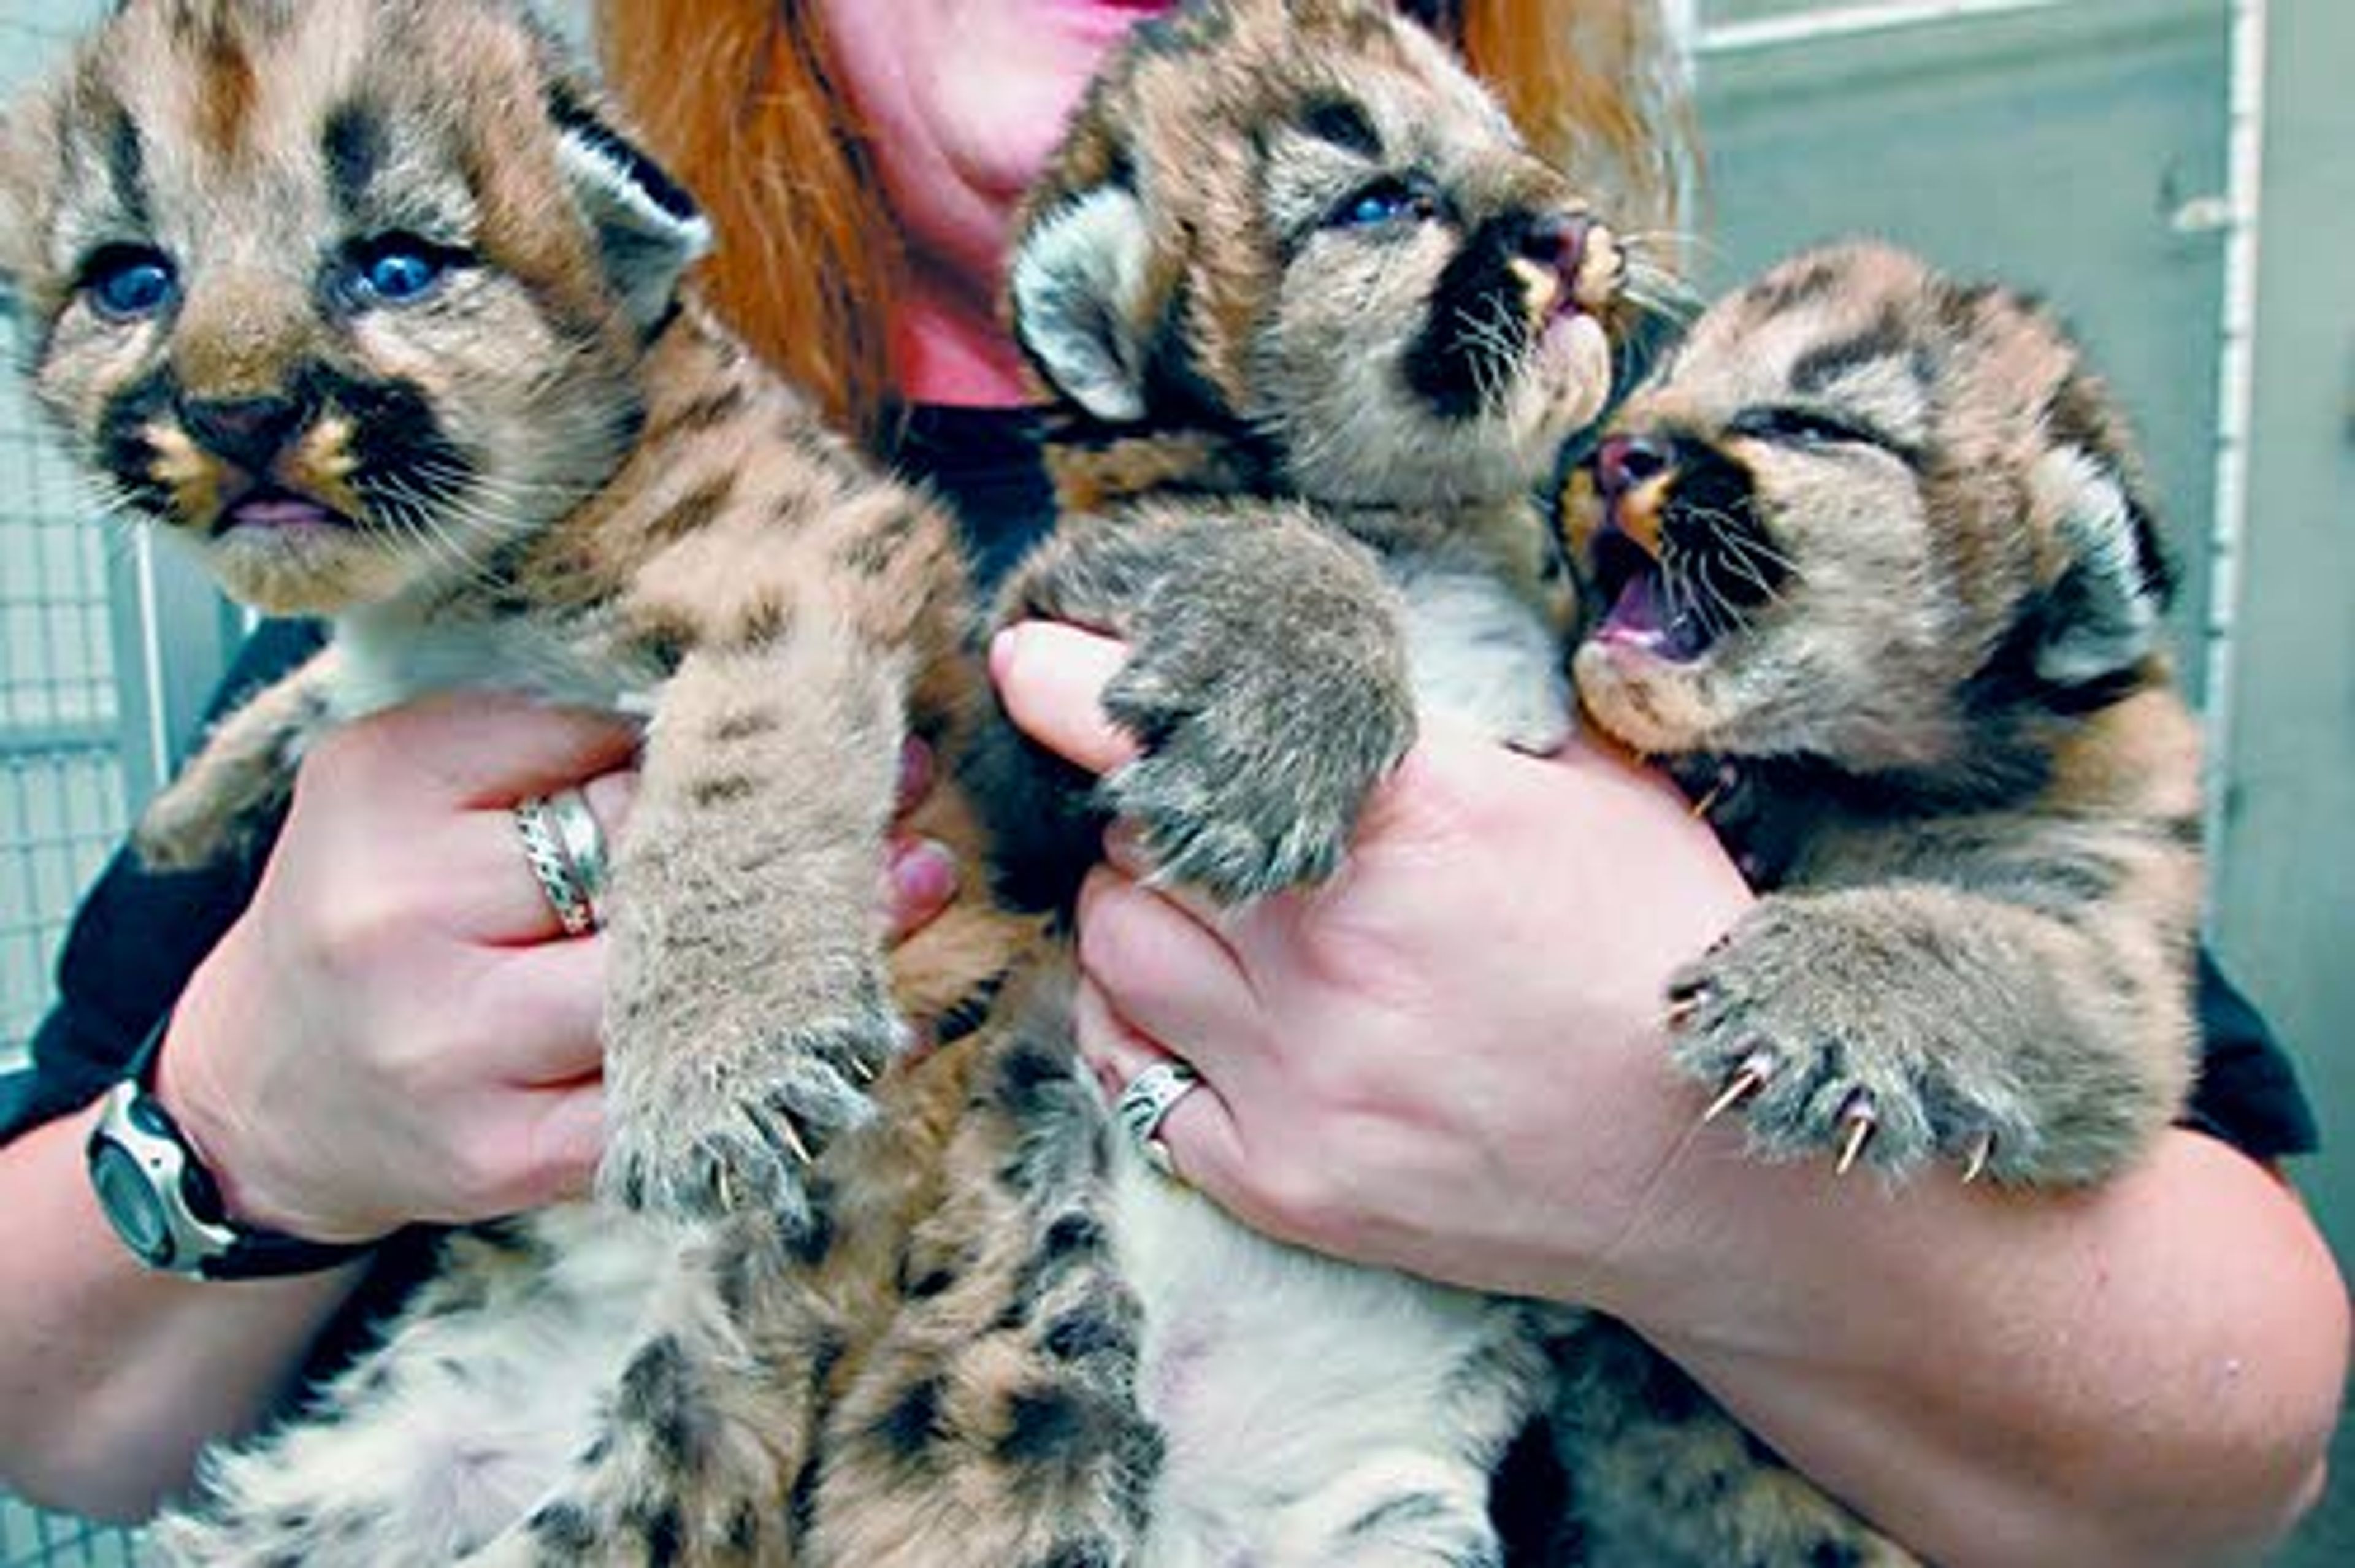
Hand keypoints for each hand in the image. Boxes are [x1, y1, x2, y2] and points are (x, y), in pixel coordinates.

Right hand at [156, 692, 957, 1243]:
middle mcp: (402, 914)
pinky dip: (778, 1066)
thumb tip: (761, 707)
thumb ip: (557, 741)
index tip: (823, 705)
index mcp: (384, 783)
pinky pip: (674, 1106)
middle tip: (904, 787)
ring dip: (815, 940)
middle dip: (792, 825)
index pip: (599, 731)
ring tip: (916, 884)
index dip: (725, 724)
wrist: (265, 1092)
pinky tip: (864, 1026)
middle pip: (649, 853)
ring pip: (677, 981)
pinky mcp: (499, 1156)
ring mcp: (449, 1048)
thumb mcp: (421, 786)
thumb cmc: (375, 909)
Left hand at [992, 621, 1751, 1301]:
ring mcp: (1299, 1077)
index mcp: (1413, 827)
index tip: (1030, 658)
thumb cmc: (1664, 958)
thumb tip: (1374, 663)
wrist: (1713, 1168)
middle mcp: (1334, 949)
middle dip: (1147, 810)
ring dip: (1136, 911)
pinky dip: (1139, 1024)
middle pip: (1135, 845)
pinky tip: (1191, 1006)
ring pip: (1114, 951)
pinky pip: (1134, 1078)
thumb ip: (1475, 725)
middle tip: (1194, 808)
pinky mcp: (1283, 1179)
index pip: (1185, 734)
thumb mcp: (1605, 796)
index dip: (1077, 686)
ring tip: (1206, 910)